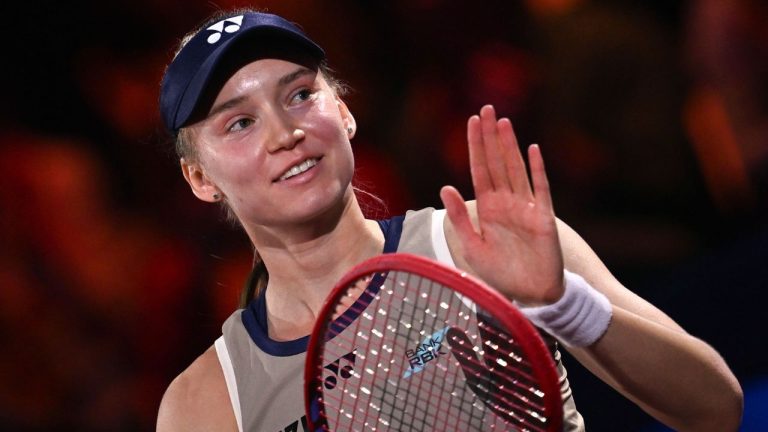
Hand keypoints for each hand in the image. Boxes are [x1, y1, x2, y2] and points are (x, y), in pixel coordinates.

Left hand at [440, 105, 563, 304]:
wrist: (530, 295)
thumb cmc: (501, 273)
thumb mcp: (472, 247)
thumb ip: (459, 218)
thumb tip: (444, 186)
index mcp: (488, 208)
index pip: (479, 169)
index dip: (475, 146)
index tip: (471, 121)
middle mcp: (506, 203)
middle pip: (496, 162)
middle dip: (491, 137)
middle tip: (487, 109)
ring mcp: (526, 208)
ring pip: (516, 170)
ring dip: (509, 146)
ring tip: (503, 122)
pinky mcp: (544, 218)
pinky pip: (541, 189)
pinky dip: (537, 170)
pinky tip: (532, 149)